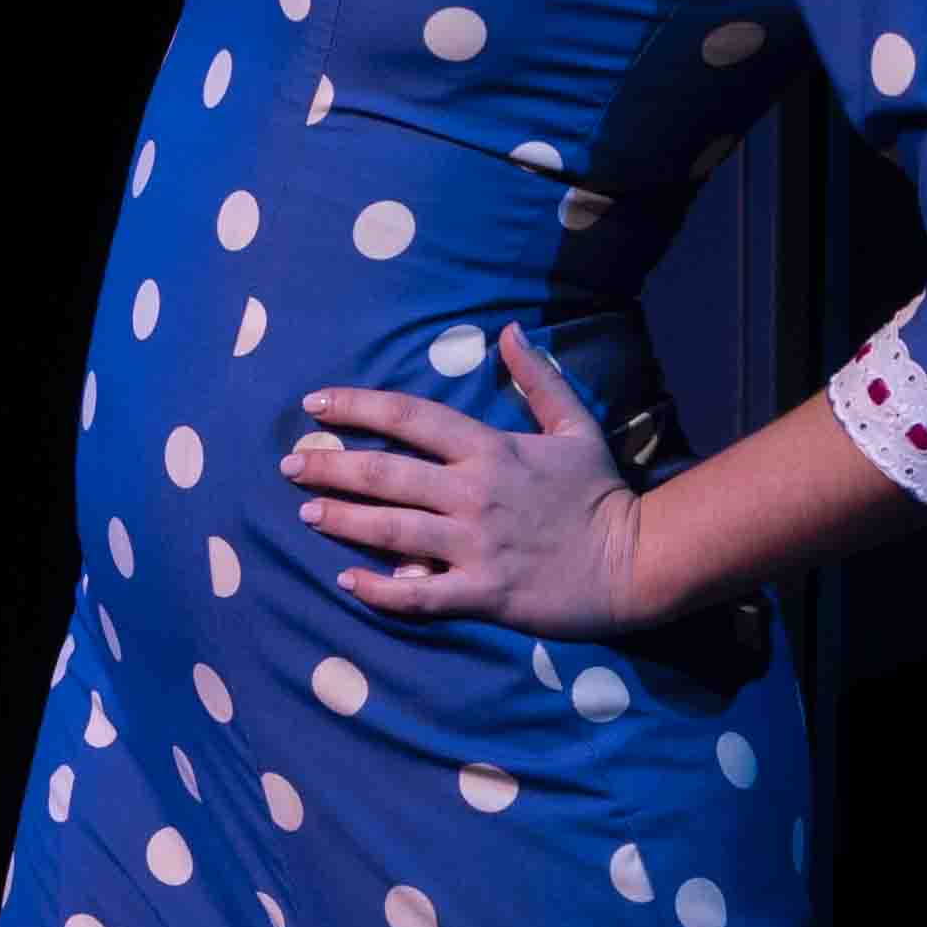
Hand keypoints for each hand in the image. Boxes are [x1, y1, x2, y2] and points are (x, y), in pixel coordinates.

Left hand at [280, 328, 654, 640]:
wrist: (637, 560)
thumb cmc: (600, 493)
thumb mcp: (575, 425)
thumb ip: (538, 379)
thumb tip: (508, 331)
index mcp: (490, 449)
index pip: (409, 418)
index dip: (356, 408)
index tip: (315, 405)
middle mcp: (474, 494)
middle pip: (385, 474)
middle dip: (329, 467)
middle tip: (289, 466)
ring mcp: (476, 546)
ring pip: (391, 531)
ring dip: (342, 521)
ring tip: (307, 513)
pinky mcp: (484, 594)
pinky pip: (418, 595)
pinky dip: (378, 590)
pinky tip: (348, 583)